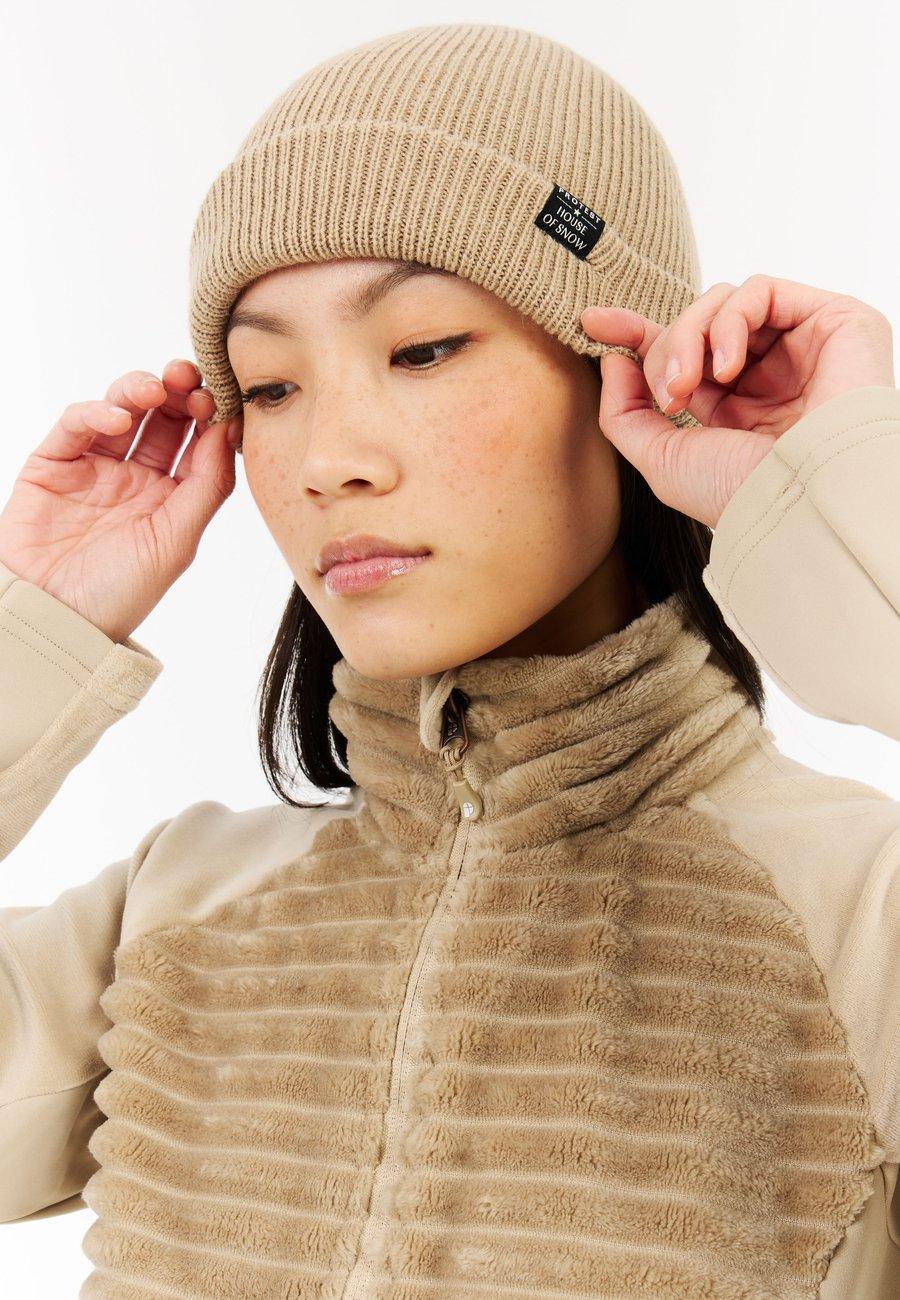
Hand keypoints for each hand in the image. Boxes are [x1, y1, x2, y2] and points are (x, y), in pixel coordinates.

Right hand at [0, 360, 241, 642]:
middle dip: (179, 392)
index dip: (208, 415)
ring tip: (157, 388)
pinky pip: (77, 424)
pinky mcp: (53, 463)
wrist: (53, 619)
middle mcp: (135, 478)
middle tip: (190, 377)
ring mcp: (94, 467)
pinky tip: (118, 417)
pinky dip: (97, 411)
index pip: (196, 442)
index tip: (221, 397)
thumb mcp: (176, 542)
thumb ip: (206, 486)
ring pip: (122, 410)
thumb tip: (228, 430)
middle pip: (162, 418)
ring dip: (141, 391)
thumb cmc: (117, 595)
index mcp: (170, 498)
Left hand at [580, 274, 894, 529]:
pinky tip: (729, 368)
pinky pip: (760, 291)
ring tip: (690, 386)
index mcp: (733, 409)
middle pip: (694, 326)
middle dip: (663, 351)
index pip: (681, 352)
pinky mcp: (830, 320)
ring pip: (721, 304)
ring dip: (689, 338)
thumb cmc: (742, 493)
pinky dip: (729, 322)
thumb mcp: (662, 461)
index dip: (635, 333)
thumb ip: (626, 412)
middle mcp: (767, 375)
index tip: (593, 323)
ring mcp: (799, 347)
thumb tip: (612, 359)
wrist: (803, 499)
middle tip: (667, 393)